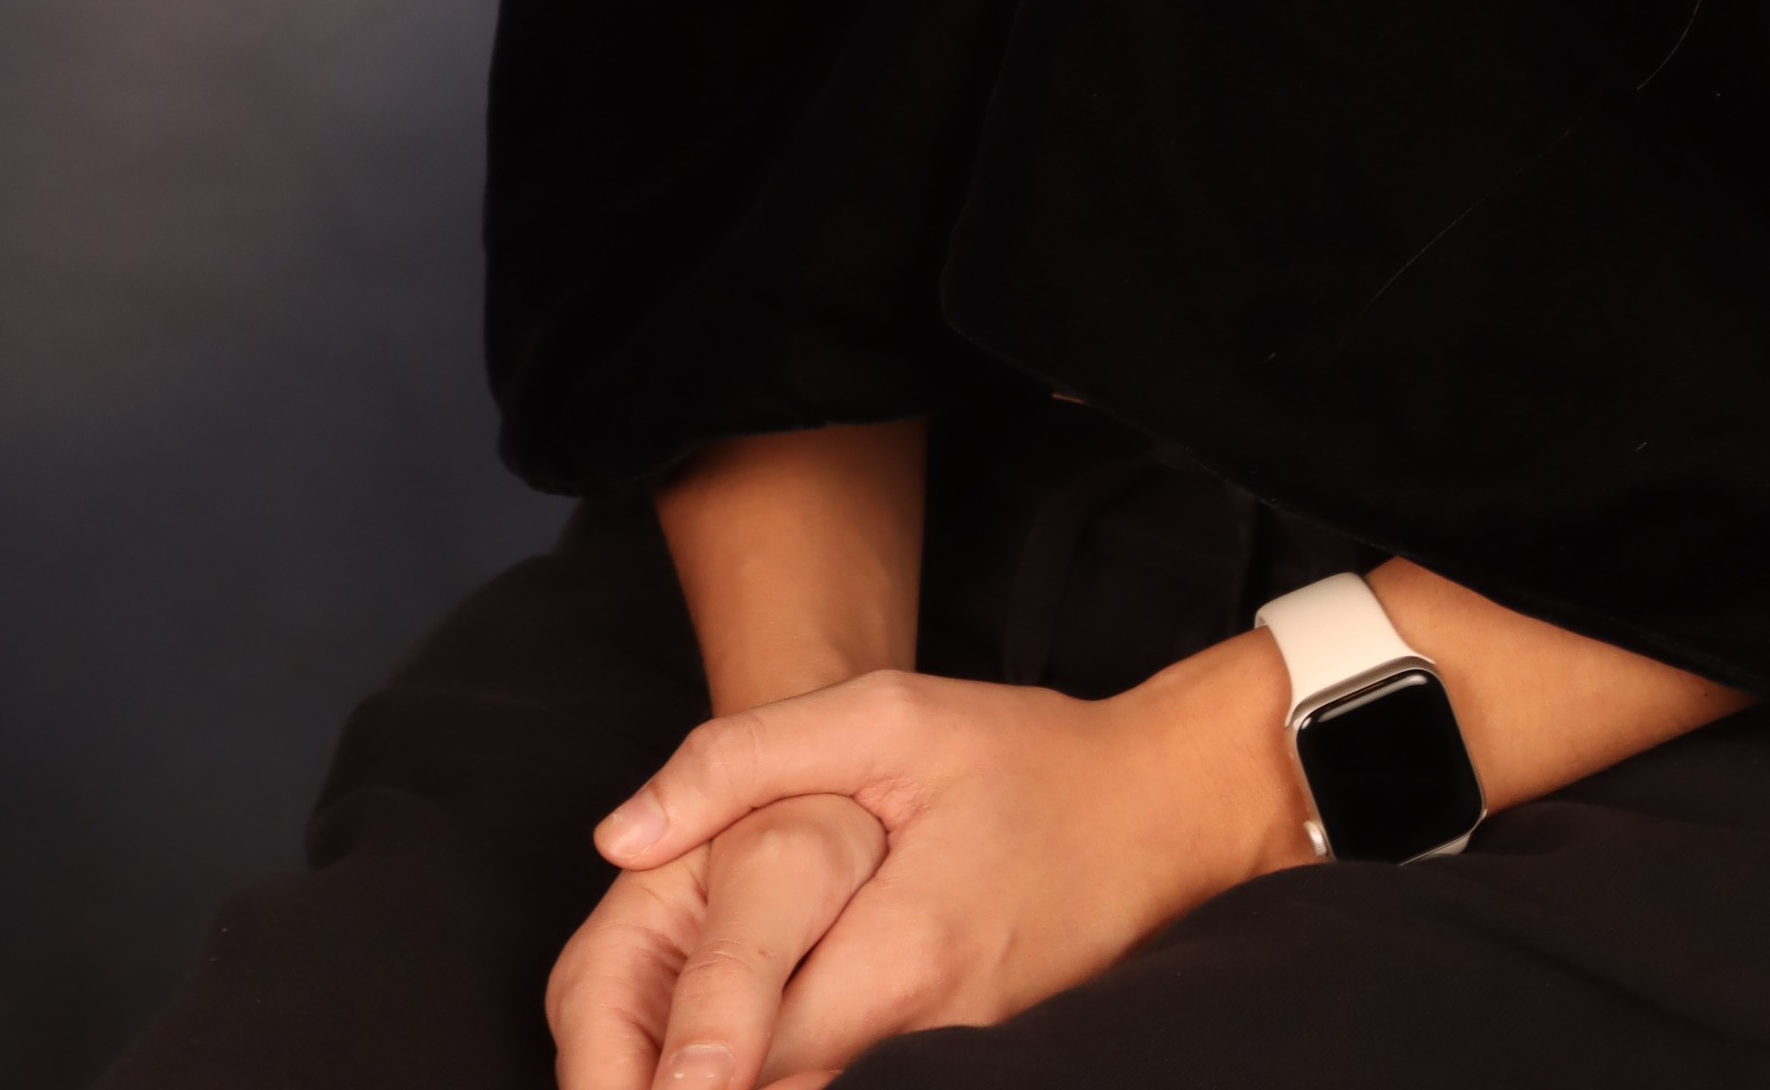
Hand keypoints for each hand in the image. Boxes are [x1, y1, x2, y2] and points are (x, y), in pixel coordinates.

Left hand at [589, 645, 1306, 1075]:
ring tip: (671, 1055)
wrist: (1166, 808)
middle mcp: (925, 1033)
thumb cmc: (1026, 755)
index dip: (660, 1058)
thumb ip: (742, 760)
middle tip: (616, 1058)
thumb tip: (616, 837)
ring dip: (746, 1074)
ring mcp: (954, 1063)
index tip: (602, 1057)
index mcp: (899, 949)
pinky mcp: (968, 1068)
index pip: (741, 1048)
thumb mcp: (886, 714)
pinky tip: (759, 1042)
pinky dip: (801, 1074)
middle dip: (691, 1075)